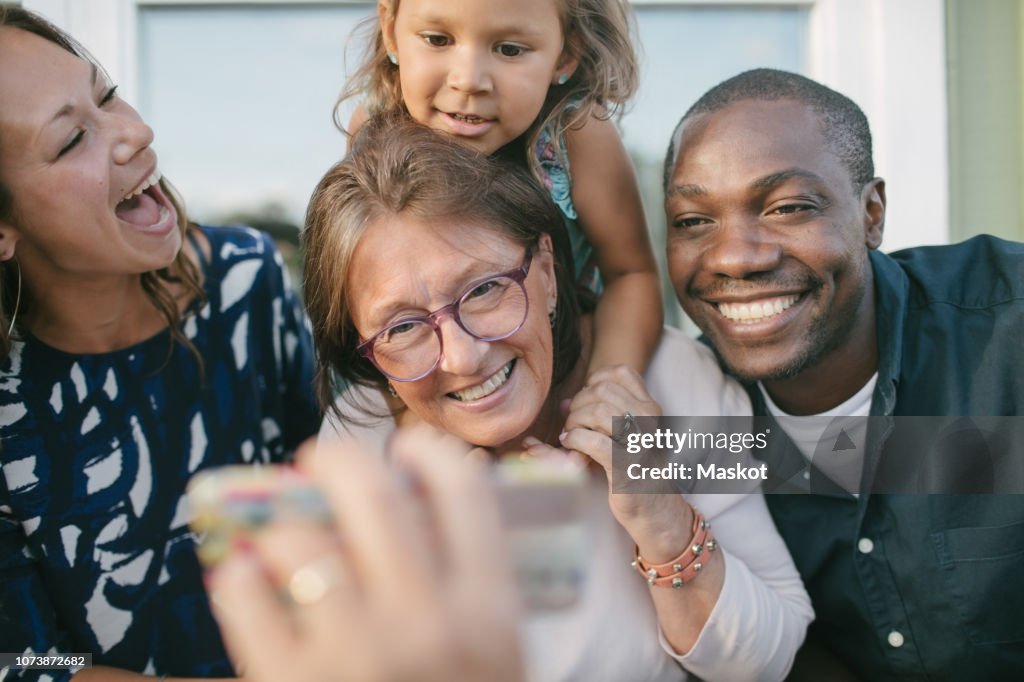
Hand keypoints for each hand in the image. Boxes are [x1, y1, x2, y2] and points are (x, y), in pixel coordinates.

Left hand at [206, 426, 524, 681]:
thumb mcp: (497, 654)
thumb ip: (472, 584)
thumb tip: (416, 502)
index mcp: (488, 609)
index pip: (465, 491)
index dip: (431, 453)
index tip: (410, 449)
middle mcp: (425, 622)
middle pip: (373, 498)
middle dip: (341, 459)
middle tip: (321, 457)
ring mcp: (355, 656)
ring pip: (301, 543)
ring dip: (284, 522)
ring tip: (281, 528)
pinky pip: (245, 605)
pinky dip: (237, 577)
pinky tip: (243, 574)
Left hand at [524, 365, 691, 560]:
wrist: (655, 509)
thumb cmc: (634, 470)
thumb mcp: (621, 436)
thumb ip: (596, 414)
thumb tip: (564, 402)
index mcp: (651, 408)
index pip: (620, 372)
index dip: (595, 380)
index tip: (585, 400)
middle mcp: (650, 420)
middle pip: (602, 390)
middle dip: (578, 403)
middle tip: (572, 422)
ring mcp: (640, 441)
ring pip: (596, 411)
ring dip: (574, 421)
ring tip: (570, 434)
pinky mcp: (627, 465)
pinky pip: (592, 441)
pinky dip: (574, 440)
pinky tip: (569, 445)